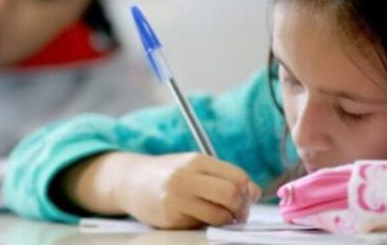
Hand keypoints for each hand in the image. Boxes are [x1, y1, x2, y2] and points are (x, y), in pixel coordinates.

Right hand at [67, 152, 260, 229]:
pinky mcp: (171, 218)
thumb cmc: (168, 174)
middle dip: (241, 208)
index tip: (246, 198)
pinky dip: (207, 224)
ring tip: (220, 216)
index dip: (248, 192)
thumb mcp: (194, 166)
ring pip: (220, 216)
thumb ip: (224, 175)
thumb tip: (255, 192)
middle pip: (232, 195)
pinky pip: (202, 225)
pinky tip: (199, 217)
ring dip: (227, 220)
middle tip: (238, 213)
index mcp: (197, 160)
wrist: (131, 182)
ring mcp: (177, 198)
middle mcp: (187, 177)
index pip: (237, 177)